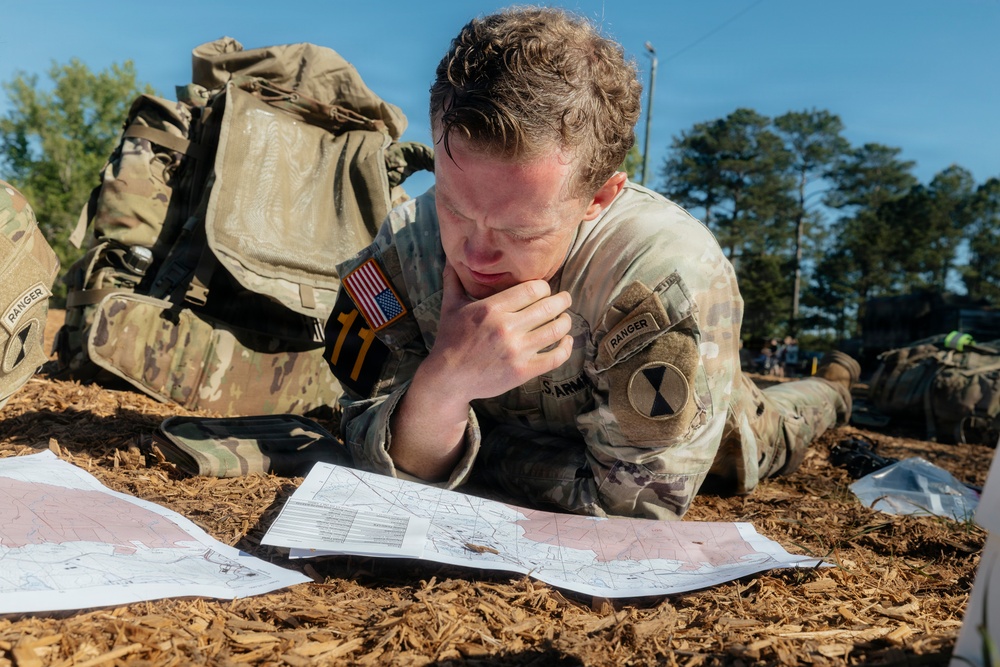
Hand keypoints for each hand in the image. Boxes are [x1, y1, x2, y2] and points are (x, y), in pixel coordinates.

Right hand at [423, 262, 573, 406]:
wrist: (448, 378)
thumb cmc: (450, 340)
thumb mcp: (450, 307)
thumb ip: (454, 280)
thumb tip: (450, 258)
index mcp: (491, 308)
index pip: (533, 289)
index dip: (545, 287)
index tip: (545, 290)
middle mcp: (506, 328)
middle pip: (549, 307)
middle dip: (562, 300)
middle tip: (565, 299)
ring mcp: (516, 351)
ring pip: (556, 330)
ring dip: (566, 322)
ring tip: (565, 318)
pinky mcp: (522, 371)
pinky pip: (555, 357)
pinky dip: (566, 347)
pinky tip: (567, 341)